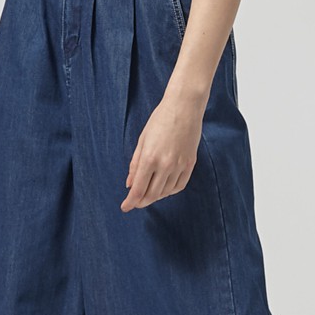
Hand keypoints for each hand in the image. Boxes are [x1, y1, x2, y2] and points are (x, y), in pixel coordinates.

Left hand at [120, 94, 203, 211]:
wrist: (184, 107)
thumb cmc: (160, 119)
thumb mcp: (142, 139)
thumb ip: (135, 164)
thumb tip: (130, 184)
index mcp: (150, 157)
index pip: (138, 188)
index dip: (131, 201)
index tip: (125, 207)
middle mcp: (165, 165)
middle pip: (152, 194)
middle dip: (141, 201)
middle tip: (135, 202)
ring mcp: (179, 165)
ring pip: (165, 192)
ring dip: (155, 196)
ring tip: (148, 194)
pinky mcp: (190, 164)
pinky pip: (179, 186)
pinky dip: (169, 191)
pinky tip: (163, 188)